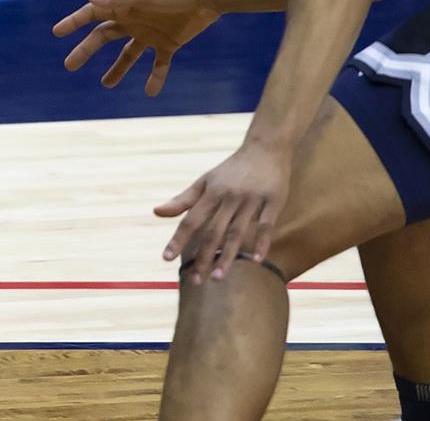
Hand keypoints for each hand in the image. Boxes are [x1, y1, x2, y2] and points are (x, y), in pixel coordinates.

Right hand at [54, 0, 219, 95]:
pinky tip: (150, 92)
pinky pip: (159, 64)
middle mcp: (133, 20)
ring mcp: (150, 33)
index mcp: (123, 6)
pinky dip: (155, 77)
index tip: (57, 33)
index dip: (74, 22)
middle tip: (69, 65)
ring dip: (117, 69)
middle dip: (86, 50)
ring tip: (106, 85)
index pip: (92, 14)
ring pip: (128, 54)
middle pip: (103, 37)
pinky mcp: (168, 44)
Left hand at [156, 139, 292, 284]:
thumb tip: (156, 212)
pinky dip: (261, 243)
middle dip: (203, 257)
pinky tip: (255, 260)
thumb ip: (183, 200)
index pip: (191, 219)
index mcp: (211, 192)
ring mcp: (251, 199)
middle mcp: (229, 197)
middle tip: (195, 281)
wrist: (265, 148)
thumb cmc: (231, 169)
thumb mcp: (205, 181)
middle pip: (213, 231)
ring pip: (237, 232)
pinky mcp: (273, 201)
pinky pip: (266, 225)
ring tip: (218, 278)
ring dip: (228, 256)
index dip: (178, 239)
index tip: (166, 258)